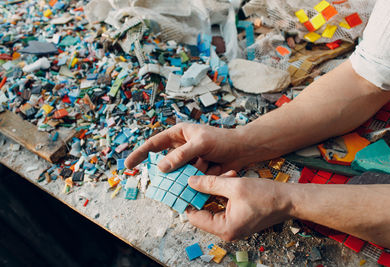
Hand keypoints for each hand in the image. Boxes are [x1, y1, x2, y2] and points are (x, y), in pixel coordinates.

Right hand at [125, 123, 251, 174]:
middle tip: (164, 180)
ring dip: (183, 176)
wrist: (242, 150)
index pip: (154, 143)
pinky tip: (204, 176)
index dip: (140, 153)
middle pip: (164, 161)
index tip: (128, 164)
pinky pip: (188, 179)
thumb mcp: (200, 144)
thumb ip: (181, 155)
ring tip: (198, 170)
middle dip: (165, 171)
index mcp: (178, 134)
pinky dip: (192, 181)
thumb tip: (161, 167)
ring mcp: (188, 160)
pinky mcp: (196, 171)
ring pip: (176, 173)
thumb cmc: (222, 140)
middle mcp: (181, 147)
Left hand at [186, 172, 292, 240]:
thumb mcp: (234, 186)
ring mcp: (234, 226)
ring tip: (225, 176)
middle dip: (205, 191)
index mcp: (225, 228)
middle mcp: (228, 231)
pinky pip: (224, 206)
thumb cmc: (267, 196)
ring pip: (214, 206)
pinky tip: (231, 179)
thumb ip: (210, 183)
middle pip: (204, 211)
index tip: (183, 186)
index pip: (195, 216)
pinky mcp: (239, 219)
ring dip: (216, 189)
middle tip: (202, 177)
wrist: (289, 200)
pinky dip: (225, 193)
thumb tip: (191, 182)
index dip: (188, 200)